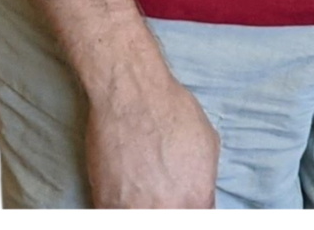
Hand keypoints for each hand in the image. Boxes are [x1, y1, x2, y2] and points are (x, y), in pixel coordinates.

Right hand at [83, 67, 218, 208]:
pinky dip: (119, 205)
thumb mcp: (207, 145)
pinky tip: (124, 191)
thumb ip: (203, 179)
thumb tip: (198, 193)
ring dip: (143, 205)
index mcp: (197, 198)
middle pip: (171, 215)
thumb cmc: (174, 113)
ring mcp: (134, 210)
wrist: (133, 97)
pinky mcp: (105, 204)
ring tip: (141, 188)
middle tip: (161, 192)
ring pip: (141, 216)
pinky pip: (113, 213)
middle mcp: (168, 209)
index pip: (199, 216)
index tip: (184, 200)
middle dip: (168, 205)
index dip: (190, 206)